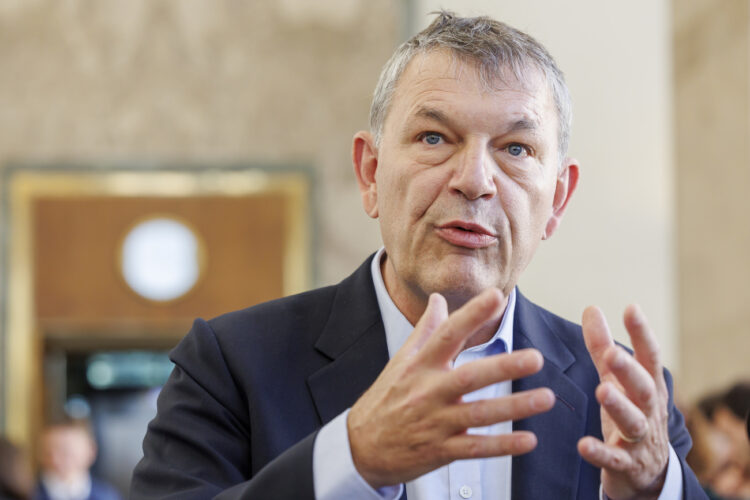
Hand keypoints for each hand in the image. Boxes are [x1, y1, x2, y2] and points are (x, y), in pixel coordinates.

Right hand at [347, 289, 555, 487]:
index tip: (497, 296)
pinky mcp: (440, 450)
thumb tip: (438, 298)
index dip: (472, 315)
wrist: (361, 446)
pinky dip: (502, 446)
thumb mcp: (402, 361)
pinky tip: (527, 440)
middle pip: (469, 376)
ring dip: (514, 407)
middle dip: (503, 366)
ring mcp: (435, 422)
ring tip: (546, 398)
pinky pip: (475, 449)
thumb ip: (425, 330)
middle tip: (536, 358)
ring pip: (478, 413)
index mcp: (420, 365)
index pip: (448, 334)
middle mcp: (429, 391)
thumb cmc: (386, 398)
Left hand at [579, 305, 670, 499]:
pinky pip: (614, 459)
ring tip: (602, 391)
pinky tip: (583, 445)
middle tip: (612, 353)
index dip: (642, 333)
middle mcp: (649, 411)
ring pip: (634, 422)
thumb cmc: (631, 415)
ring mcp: (640, 440)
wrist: (647, 473)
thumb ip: (602, 346)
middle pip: (644, 389)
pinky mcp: (626, 465)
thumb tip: (591, 308)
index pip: (649, 357)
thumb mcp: (616, 380)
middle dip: (629, 371)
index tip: (631, 308)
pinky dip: (601, 452)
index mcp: (648, 387)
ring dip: (619, 406)